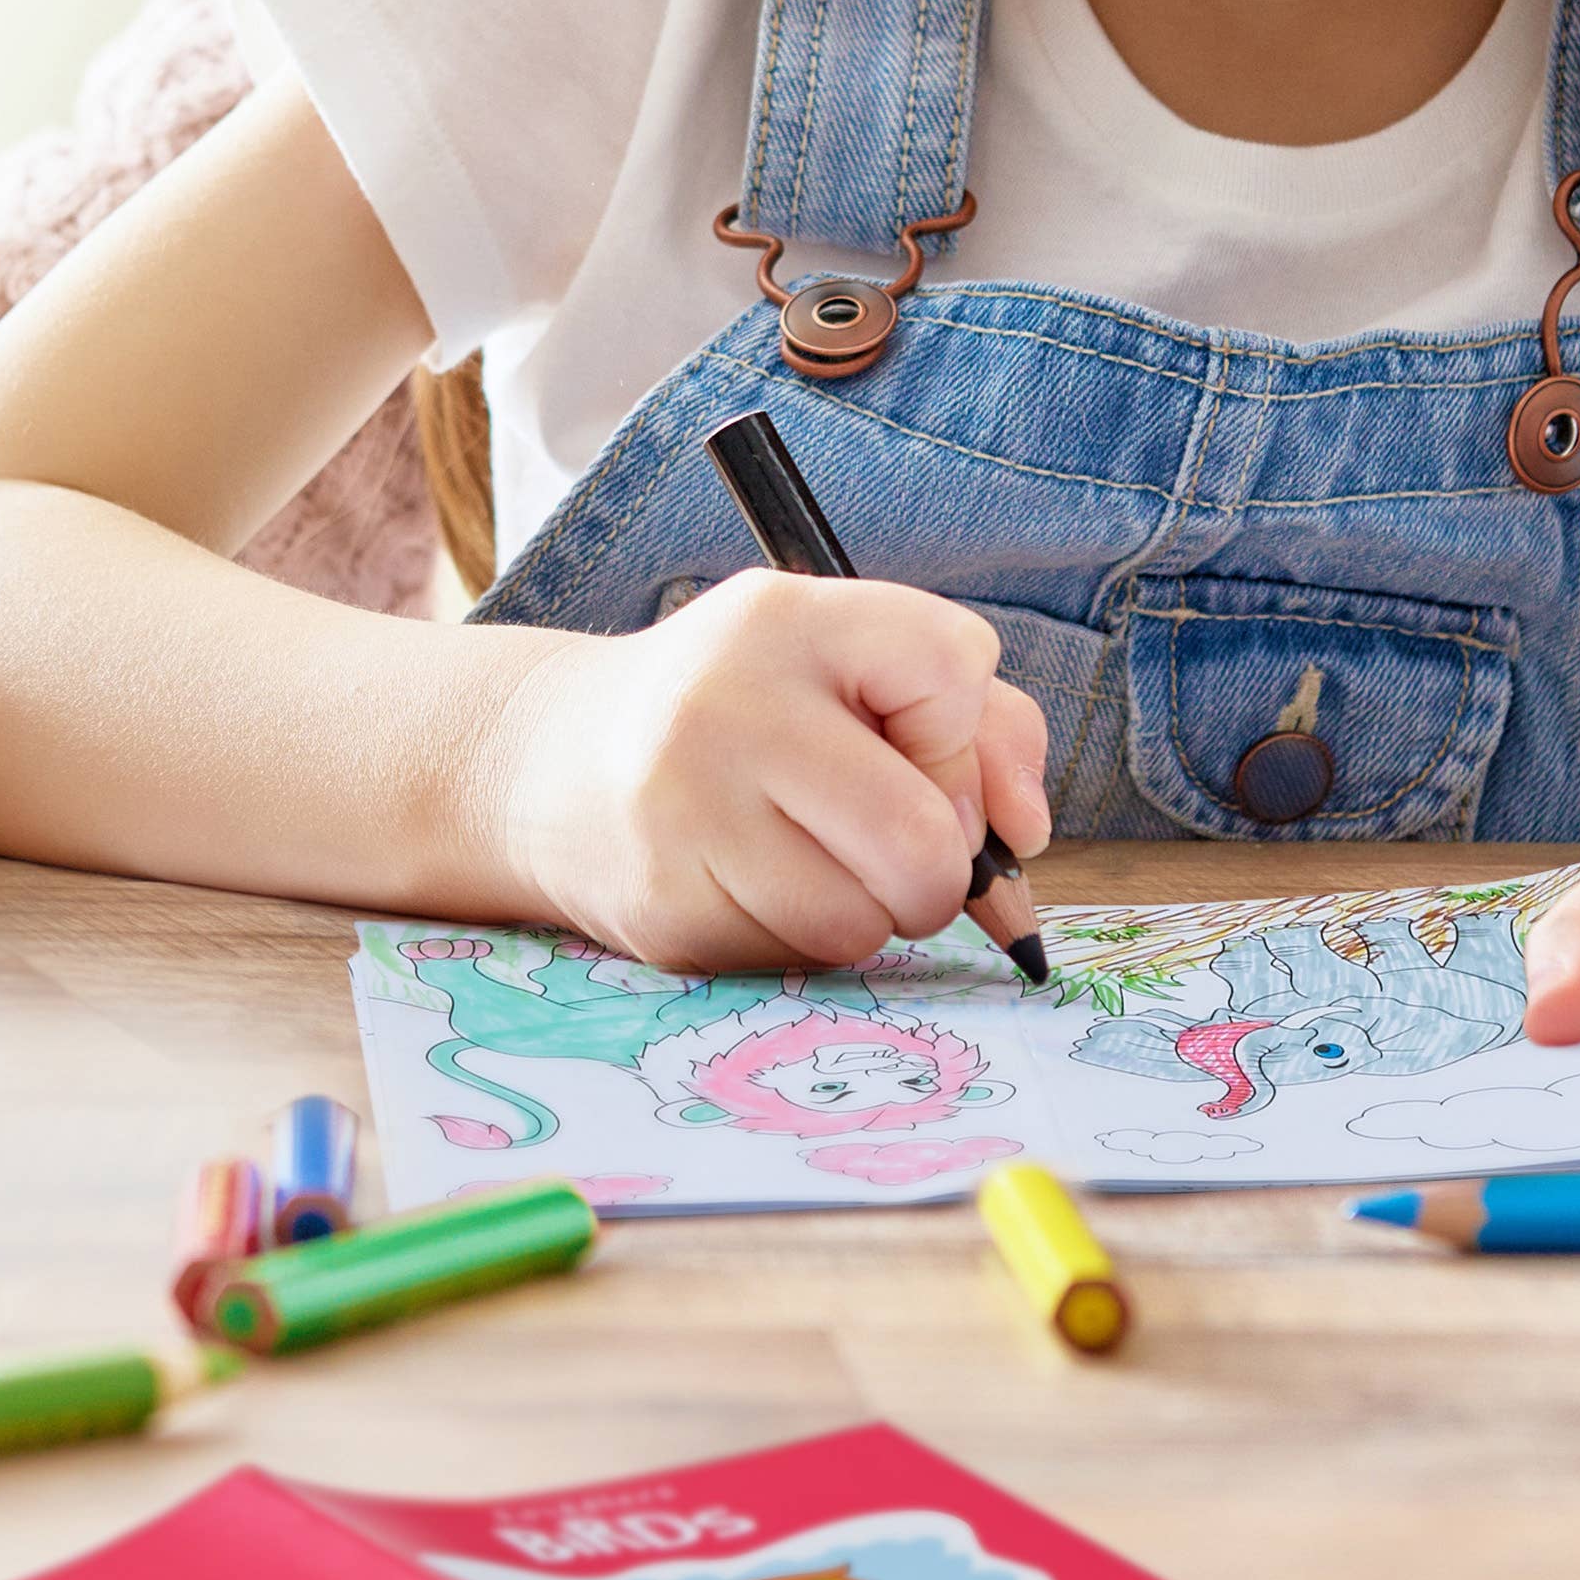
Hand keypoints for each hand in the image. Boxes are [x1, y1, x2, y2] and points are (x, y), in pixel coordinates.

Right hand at [491, 571, 1053, 975]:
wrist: (554, 766)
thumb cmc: (747, 712)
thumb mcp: (851, 665)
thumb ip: (979, 723)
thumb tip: (1026, 835)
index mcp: (788, 618)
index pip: (951, 669)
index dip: (966, 736)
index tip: (920, 749)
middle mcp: (726, 707)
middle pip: (921, 837)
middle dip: (941, 865)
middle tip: (897, 845)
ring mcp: (683, 815)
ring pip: (866, 920)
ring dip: (873, 911)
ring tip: (818, 860)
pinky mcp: (662, 910)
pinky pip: (802, 961)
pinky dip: (808, 939)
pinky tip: (757, 887)